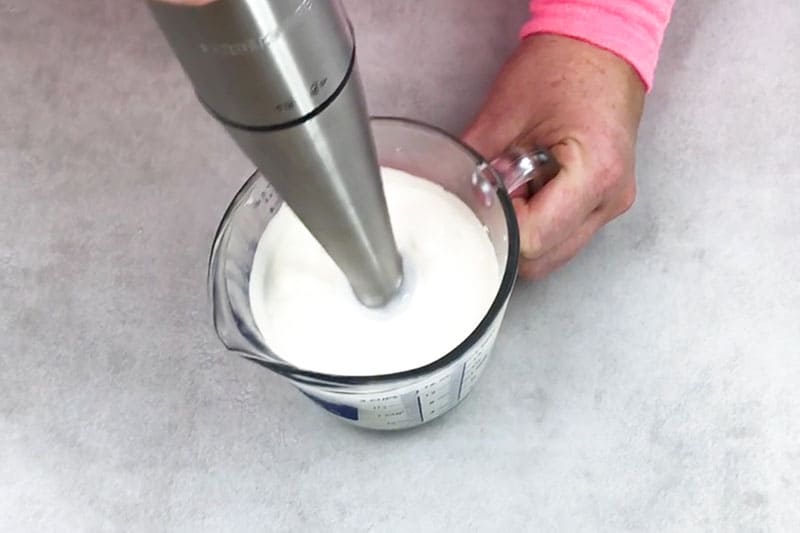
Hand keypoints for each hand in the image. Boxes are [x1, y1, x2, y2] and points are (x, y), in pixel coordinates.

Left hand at [463, 34, 644, 279]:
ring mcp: (613, 204)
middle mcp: (611, 198)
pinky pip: (566, 235)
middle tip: (495, 197)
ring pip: (556, 254)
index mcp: (594, 174)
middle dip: (511, 236)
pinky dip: (542, 223)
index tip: (484, 205)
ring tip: (517, 188)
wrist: (601, 45)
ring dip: (527, 232)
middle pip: (545, 259)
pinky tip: (533, 189)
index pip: (533, 239)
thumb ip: (475, 163)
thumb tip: (451, 197)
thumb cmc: (562, 67)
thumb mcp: (504, 113)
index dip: (500, 228)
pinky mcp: (607, 202)